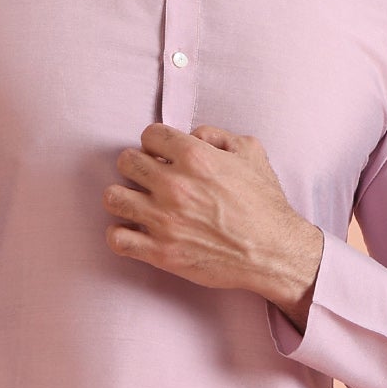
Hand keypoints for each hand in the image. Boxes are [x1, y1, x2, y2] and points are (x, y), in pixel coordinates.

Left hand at [104, 123, 323, 323]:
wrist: (274, 252)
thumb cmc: (265, 204)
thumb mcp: (251, 152)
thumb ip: (217, 135)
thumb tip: (192, 135)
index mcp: (195, 157)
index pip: (148, 134)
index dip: (155, 143)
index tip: (162, 156)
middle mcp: (174, 185)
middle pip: (125, 162)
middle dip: (135, 166)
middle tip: (148, 179)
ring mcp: (164, 221)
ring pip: (113, 198)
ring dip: (123, 198)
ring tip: (138, 204)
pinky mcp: (161, 252)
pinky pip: (117, 239)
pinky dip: (120, 234)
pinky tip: (135, 232)